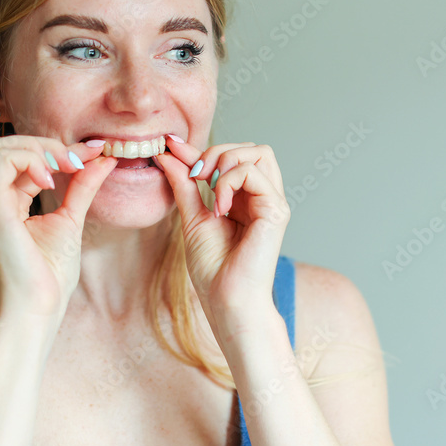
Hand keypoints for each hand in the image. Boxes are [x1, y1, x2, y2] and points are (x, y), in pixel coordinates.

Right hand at [0, 135, 117, 325]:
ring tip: (65, 167)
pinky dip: (28, 160)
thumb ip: (82, 187)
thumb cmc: (50, 275)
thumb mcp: (71, 219)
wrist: (39, 308)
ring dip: (36, 148)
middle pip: (3, 146)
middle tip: (77, 159)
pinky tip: (51, 180)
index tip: (94, 152)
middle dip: (43, 144)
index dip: (57, 149)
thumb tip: (103, 159)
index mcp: (6, 202)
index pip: (22, 157)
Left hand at [155, 138, 289, 340]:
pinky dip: (229, 182)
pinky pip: (254, 172)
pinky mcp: (277, 210)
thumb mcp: (192, 217)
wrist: (227, 300)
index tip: (170, 144)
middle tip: (195, 176)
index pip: (230, 158)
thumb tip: (168, 154)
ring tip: (209, 192)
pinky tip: (220, 208)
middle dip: (217, 152)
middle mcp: (263, 197)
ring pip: (258, 152)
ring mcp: (273, 202)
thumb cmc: (213, 269)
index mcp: (246, 199)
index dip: (200, 148)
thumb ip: (184, 184)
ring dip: (225, 163)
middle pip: (250, 148)